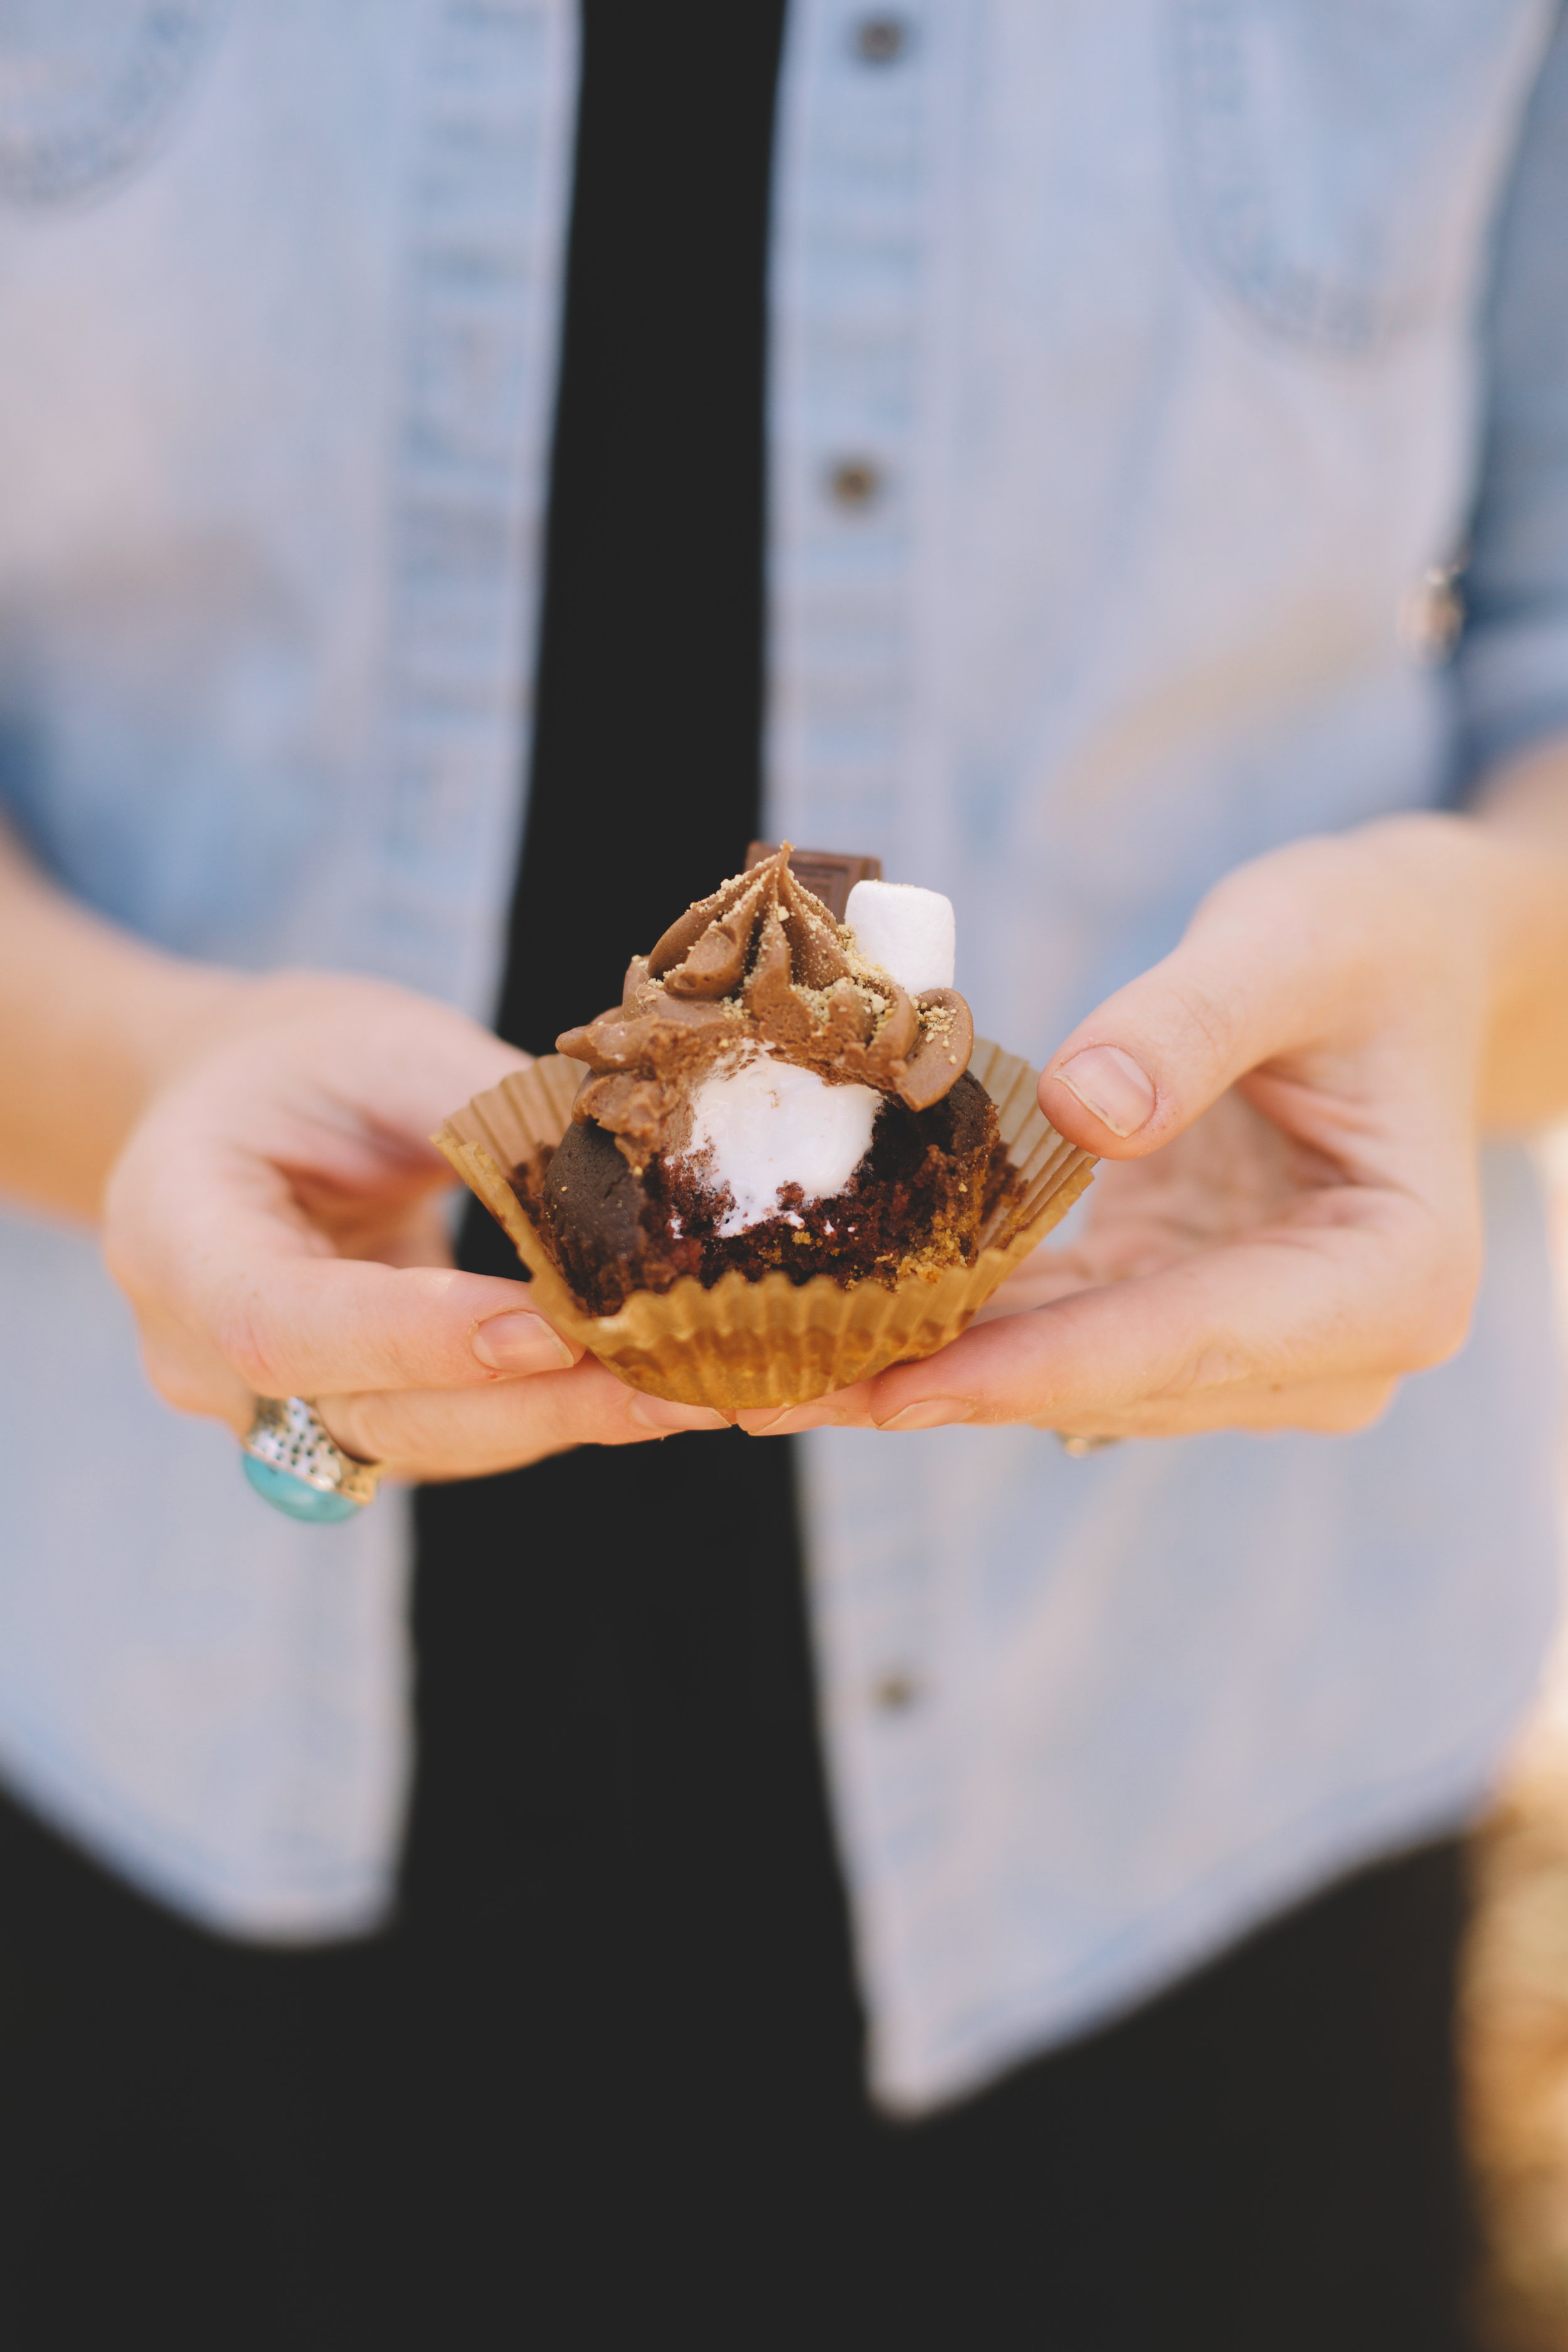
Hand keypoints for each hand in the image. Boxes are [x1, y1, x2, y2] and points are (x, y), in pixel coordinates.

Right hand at [103, 972, 724, 1478]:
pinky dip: (565, 1412)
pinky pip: (462, 1435)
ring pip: (432, 1445)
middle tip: (687, 1386)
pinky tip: (676, 1387)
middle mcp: (204, 1355)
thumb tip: (645, 1165)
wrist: (232, 1111)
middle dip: (540, 1407)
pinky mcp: (358, 1425)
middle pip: (374, 1416)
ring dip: (576, 1423)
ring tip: (716, 1391)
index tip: (548, 1327)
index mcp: (175, 1237)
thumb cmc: (299, 1063)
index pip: (283, 1324)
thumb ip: (489, 1116)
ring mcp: (276, 1412)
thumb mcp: (381, 1049)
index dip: (415, 1337)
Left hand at [740, 815, 1523, 1442]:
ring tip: (743, 1383)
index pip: (1190, 1338)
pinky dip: (943, 1331)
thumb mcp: (1293, 946)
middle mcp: (1327, 1350)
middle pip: (1104, 1381)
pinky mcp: (1181, 1317)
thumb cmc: (1368, 945)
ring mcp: (1252, 1346)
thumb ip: (1196, 1024)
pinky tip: (818, 1331)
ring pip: (1059, 1377)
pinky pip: (1049, 1334)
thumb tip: (1084, 1110)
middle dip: (932, 1391)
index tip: (896, 1390)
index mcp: (1390, 1281)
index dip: (1037, 1369)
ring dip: (909, 1377)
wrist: (1401, 968)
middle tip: (752, 1397)